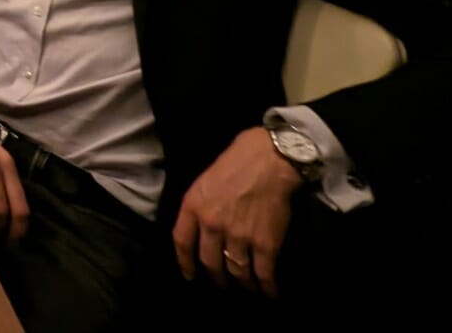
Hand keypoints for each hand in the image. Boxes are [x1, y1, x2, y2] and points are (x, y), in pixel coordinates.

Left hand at [173, 127, 298, 296]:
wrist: (270, 159)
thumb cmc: (237, 161)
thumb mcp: (205, 180)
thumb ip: (200, 205)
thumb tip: (201, 226)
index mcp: (193, 206)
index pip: (182, 242)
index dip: (185, 262)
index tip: (190, 275)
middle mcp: (212, 225)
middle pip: (209, 262)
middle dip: (216, 277)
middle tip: (223, 283)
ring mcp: (238, 237)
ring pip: (236, 271)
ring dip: (242, 283)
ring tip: (247, 287)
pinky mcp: (265, 244)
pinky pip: (263, 274)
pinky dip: (267, 287)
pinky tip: (270, 293)